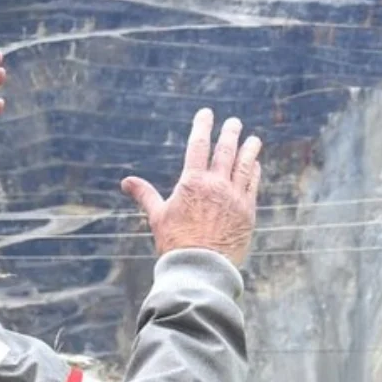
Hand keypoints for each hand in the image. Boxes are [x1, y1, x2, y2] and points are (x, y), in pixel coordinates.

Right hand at [121, 108, 261, 265]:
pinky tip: (256, 165)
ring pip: (245, 165)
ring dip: (250, 149)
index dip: (203, 126)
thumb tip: (126, 181)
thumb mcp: (157, 216)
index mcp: (192, 182)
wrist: (200, 267)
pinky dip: (254, 172)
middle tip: (234, 122)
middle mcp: (216, 185)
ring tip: (254, 139)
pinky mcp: (248, 211)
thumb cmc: (175, 243)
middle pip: (226, 150)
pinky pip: (253, 185)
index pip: (199, 145)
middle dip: (230, 133)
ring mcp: (235, 197)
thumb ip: (145, 194)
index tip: (206, 114)